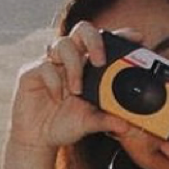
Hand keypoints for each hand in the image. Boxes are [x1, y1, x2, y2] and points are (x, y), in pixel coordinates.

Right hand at [9, 22, 130, 150]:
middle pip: (82, 30)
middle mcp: (70, 59)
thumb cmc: (64, 124)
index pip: (103, 41)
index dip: (119, 35)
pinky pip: (44, 66)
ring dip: (73, 67)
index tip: (137, 36)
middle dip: (94, 40)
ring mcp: (50, 63)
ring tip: (76, 91)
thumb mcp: (89, 122)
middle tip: (100, 62)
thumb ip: (107, 120)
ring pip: (63, 44)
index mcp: (87, 65)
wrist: (38, 139)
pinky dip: (54, 83)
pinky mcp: (31, 72)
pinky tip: (56, 98)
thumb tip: (127, 125)